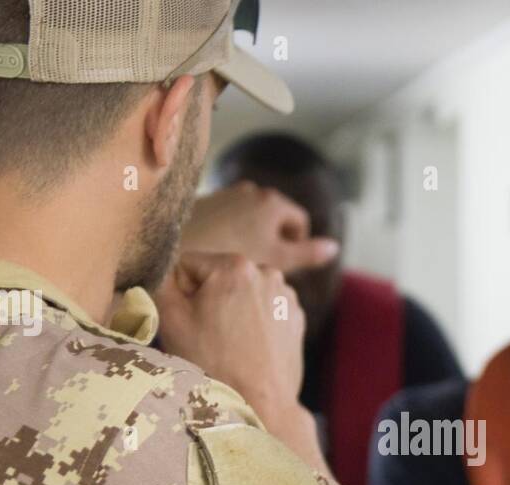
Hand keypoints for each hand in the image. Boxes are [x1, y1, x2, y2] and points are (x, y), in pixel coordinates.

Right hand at [154, 251, 305, 422]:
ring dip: (232, 310)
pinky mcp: (295, 317)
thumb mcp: (172, 320)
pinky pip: (264, 310)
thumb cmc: (213, 363)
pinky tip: (248, 347)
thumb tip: (162, 271)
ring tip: (229, 343)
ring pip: (242, 293)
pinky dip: (253, 322)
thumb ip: (161, 283)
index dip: (180, 293)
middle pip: (218, 277)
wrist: (260, 403)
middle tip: (207, 335)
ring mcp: (285, 295)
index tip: (188, 321)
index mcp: (235, 265)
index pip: (188, 265)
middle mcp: (266, 272)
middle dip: (208, 300)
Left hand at [181, 181, 339, 272]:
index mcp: (273, 201)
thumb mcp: (276, 260)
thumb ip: (307, 253)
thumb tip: (334, 248)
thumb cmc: (229, 255)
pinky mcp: (205, 201)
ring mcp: (227, 193)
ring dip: (253, 238)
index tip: (283, 268)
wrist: (175, 247)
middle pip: (276, 219)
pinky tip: (217, 254)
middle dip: (274, 242)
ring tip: (238, 263)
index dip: (298, 247)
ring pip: (251, 219)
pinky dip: (230, 233)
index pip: (300, 221)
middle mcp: (252, 190)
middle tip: (262, 269)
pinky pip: (229, 218)